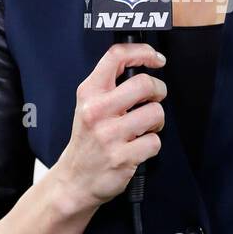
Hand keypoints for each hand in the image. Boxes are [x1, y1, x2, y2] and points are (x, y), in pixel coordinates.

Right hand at [54, 42, 167, 211]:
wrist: (74, 181)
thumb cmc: (86, 142)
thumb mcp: (88, 106)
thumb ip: (109, 85)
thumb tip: (142, 63)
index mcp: (89, 93)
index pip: (116, 56)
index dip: (142, 52)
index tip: (156, 59)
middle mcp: (97, 111)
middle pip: (144, 83)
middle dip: (158, 90)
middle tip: (154, 98)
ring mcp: (109, 135)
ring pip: (155, 113)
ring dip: (157, 121)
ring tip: (145, 128)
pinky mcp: (122, 157)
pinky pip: (155, 142)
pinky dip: (152, 145)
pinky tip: (138, 148)